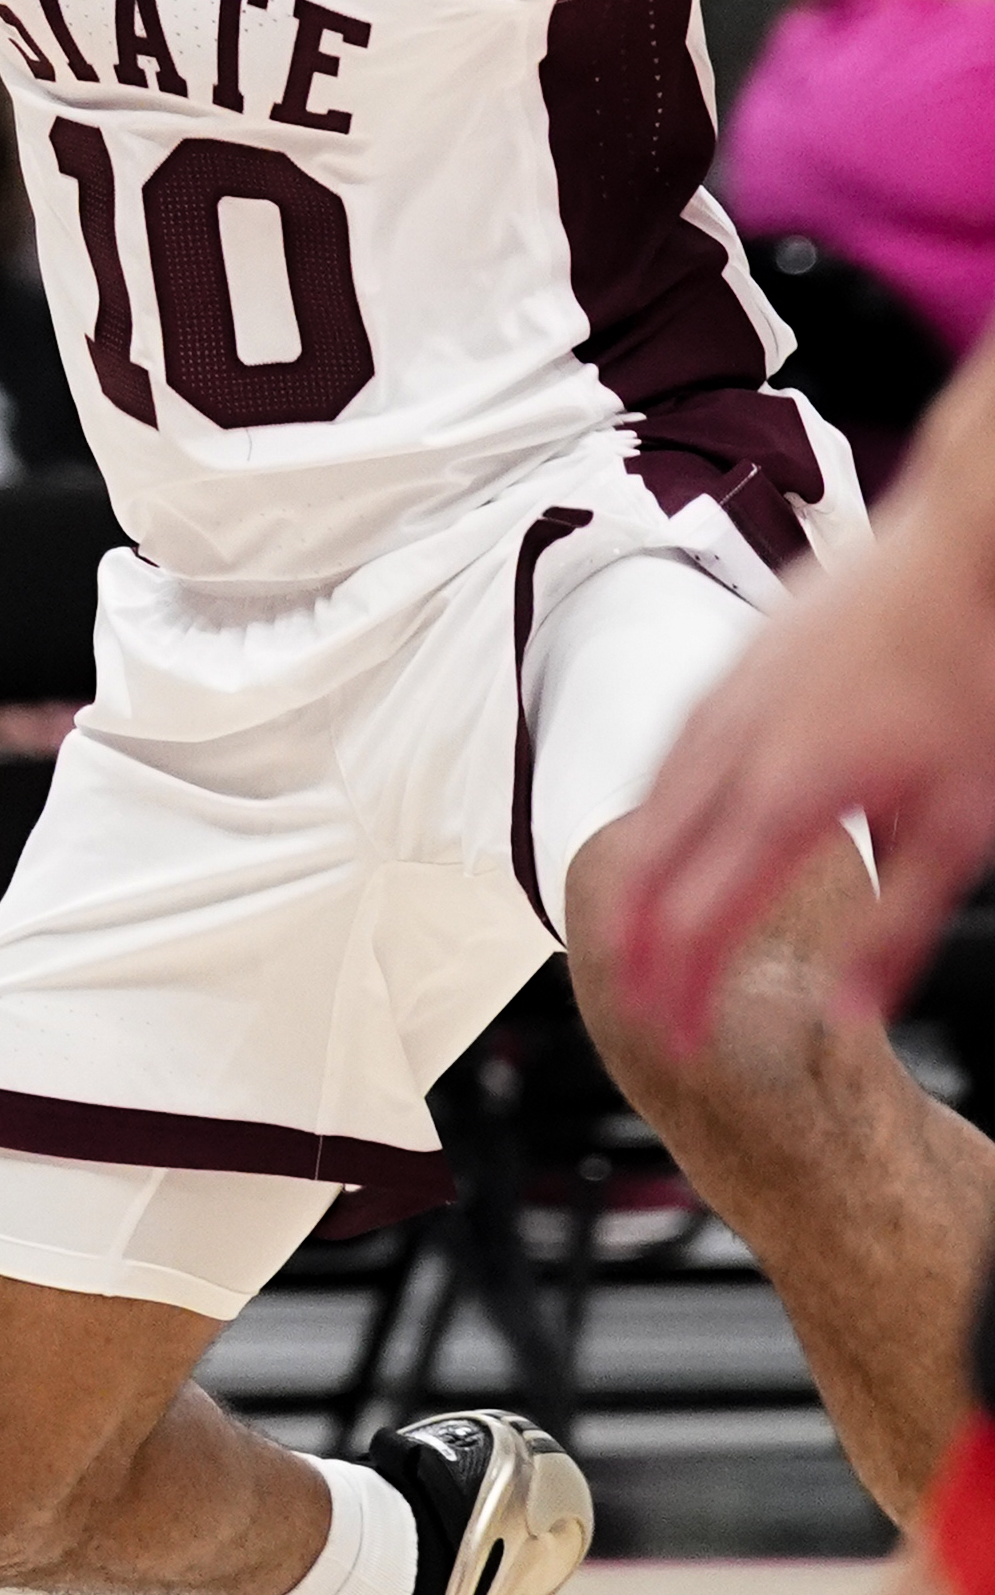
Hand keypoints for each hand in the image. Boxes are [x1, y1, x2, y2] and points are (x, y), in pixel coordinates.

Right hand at [607, 527, 994, 1052]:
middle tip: (636, 1001)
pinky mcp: (728, 674)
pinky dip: (649, 816)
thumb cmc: (966, 671)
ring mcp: (720, 705)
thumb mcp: (962, 825)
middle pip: (646, 869)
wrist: (955, 556)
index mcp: (783, 798)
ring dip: (632, 881)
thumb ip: (898, 926)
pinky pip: (663, 761)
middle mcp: (732, 752)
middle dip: (633, 947)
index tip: (673, 1038)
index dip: (676, 990)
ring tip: (632, 931)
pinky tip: (665, 827)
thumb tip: (852, 1008)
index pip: (696, 919)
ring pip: (645, 810)